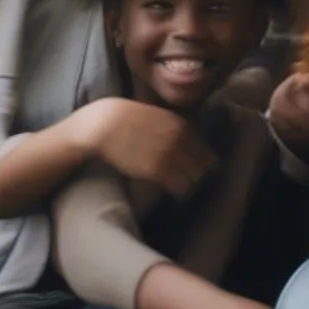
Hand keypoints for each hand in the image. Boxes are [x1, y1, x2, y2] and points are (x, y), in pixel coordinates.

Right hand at [73, 98, 215, 197]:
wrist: (104, 124)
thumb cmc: (126, 118)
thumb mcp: (157, 114)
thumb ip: (172, 125)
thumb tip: (184, 134)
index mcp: (180, 125)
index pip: (204, 147)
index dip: (204, 159)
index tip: (203, 167)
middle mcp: (179, 139)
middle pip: (203, 163)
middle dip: (202, 173)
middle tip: (196, 180)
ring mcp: (168, 154)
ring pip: (194, 177)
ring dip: (193, 184)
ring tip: (188, 189)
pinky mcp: (155, 170)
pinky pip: (178, 185)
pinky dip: (180, 191)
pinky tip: (178, 194)